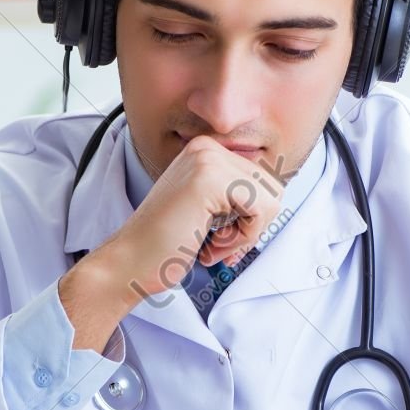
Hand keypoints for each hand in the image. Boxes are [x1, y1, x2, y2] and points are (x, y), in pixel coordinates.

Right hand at [88, 135, 284, 302]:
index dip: (252, 217)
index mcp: (206, 152)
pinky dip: (243, 237)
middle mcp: (207, 148)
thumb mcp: (210, 209)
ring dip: (247, 233)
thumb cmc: (166, 244)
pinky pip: (260, 210)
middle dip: (253, 225)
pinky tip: (212, 243)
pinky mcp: (209, 179)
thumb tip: (278, 196)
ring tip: (214, 242)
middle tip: (220, 242)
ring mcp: (207, 159)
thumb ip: (238, 196)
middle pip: (273, 188)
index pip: (264, 182)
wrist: (131, 262)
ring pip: (271, 199)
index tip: (224, 234)